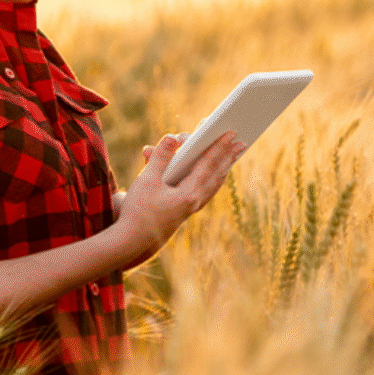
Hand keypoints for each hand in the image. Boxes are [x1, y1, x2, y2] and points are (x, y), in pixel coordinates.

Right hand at [117, 131, 244, 259]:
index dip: (219, 147)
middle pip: (216, 175)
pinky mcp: (185, 212)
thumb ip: (160, 157)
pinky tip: (214, 177)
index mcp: (187, 194)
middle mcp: (194, 202)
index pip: (207, 165)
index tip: (230, 134)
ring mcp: (191, 209)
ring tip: (232, 157)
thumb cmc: (138, 210)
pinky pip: (205, 193)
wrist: (131, 241)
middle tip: (241, 142)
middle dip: (228, 157)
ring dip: (222, 169)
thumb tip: (172, 137)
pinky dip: (212, 181)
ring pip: (213, 185)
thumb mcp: (146, 180)